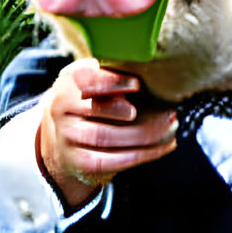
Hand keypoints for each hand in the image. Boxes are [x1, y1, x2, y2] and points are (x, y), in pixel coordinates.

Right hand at [38, 58, 177, 209]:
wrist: (64, 136)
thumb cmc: (90, 101)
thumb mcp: (93, 81)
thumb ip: (112, 73)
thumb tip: (149, 71)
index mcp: (67, 83)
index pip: (85, 80)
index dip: (112, 82)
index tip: (137, 84)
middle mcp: (61, 109)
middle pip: (99, 111)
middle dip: (135, 111)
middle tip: (168, 113)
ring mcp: (68, 137)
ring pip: (107, 137)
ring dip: (145, 134)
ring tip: (170, 127)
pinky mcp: (81, 162)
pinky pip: (115, 160)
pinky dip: (145, 153)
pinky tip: (164, 146)